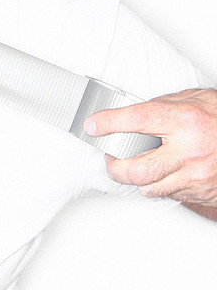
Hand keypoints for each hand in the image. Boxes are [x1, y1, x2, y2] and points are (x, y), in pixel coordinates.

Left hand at [84, 89, 216, 205]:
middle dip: (114, 166)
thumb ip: (158, 108)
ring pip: (149, 187)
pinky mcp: (202, 193)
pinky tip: (161, 172)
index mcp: (183, 121)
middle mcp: (189, 151)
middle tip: (109, 157)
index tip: (91, 125)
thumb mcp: (189, 99)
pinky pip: (169, 194)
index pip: (134, 120)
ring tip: (136, 164)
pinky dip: (159, 185)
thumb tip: (126, 115)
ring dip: (136, 178)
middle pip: (136, 169)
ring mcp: (196, 176)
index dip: (107, 123)